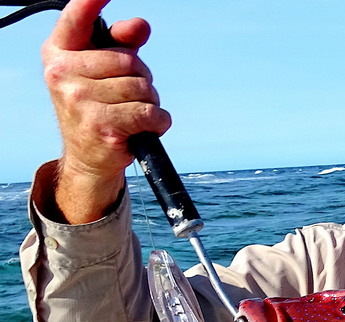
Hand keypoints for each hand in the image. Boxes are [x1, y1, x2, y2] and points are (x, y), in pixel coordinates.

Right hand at [41, 0, 170, 221]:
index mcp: (58, 53)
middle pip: (130, 62)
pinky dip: (158, 122)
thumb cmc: (99, 105)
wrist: (89, 156)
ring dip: (150, 102)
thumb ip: (121, 44)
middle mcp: (61, 74)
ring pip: (144, 88)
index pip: (76, 20)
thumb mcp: (104, 71)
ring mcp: (80, 101)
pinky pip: (151, 113)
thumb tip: (139, 26)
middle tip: (126, 96)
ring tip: (131, 114)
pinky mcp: (102, 127)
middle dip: (142, 78)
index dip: (89, 4)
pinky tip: (144, 128)